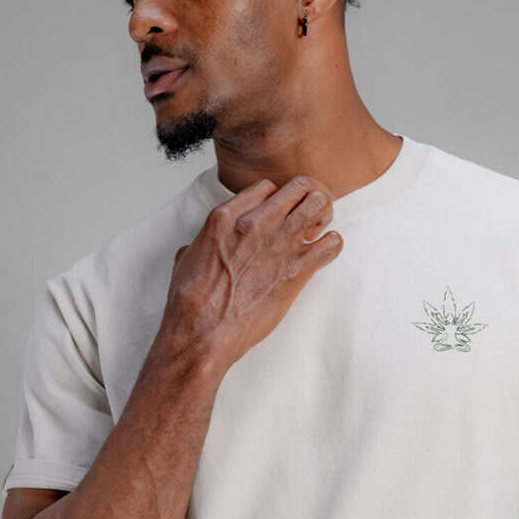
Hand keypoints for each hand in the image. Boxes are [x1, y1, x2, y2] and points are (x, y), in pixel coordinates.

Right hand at [163, 174, 342, 373]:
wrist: (203, 331)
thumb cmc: (192, 301)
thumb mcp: (186, 259)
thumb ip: (202, 243)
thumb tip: (200, 246)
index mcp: (225, 217)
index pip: (266, 187)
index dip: (275, 199)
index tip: (277, 213)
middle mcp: (255, 223)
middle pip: (297, 187)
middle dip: (305, 198)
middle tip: (305, 216)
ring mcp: (279, 244)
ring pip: (319, 203)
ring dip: (322, 214)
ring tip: (317, 230)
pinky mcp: (297, 270)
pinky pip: (332, 243)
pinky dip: (332, 245)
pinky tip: (322, 254)